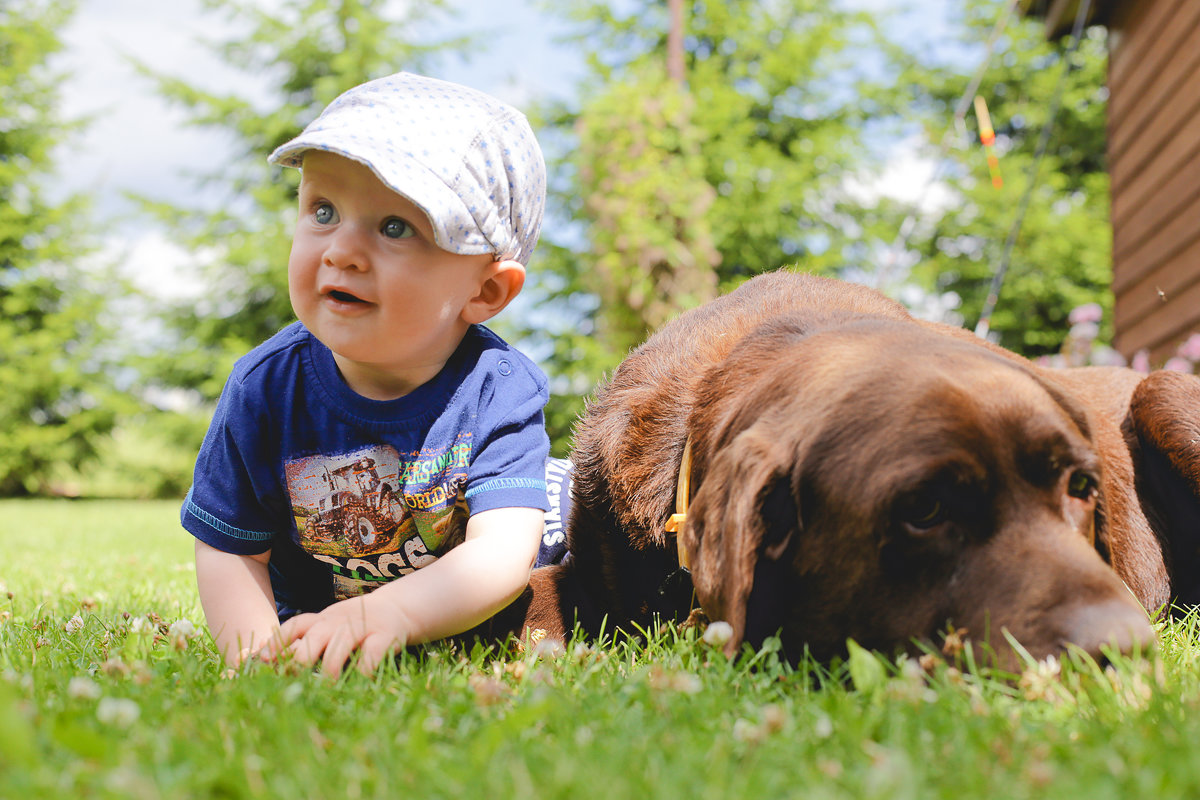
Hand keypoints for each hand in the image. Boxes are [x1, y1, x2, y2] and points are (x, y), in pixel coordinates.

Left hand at [266, 592, 410, 677]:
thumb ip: (306, 643)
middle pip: (315, 636)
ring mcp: (362, 627)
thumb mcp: (330, 628)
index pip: (296, 624)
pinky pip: (370, 654)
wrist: (398, 609)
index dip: (278, 640)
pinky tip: (358, 683)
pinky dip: (362, 671)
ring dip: (330, 669)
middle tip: (295, 679)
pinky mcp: (384, 636)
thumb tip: (268, 663)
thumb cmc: (355, 627)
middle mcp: (339, 621)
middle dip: (302, 658)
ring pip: (340, 646)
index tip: (265, 659)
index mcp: (322, 620)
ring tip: (326, 688)